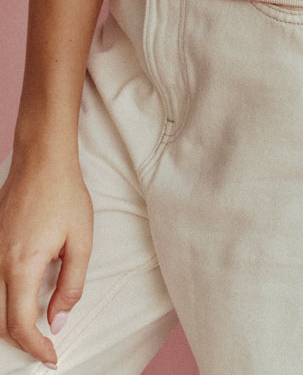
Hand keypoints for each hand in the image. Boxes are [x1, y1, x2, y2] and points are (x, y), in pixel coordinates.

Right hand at [0, 157, 92, 364]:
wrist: (42, 161)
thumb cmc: (64, 196)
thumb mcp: (80, 241)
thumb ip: (71, 285)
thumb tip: (57, 320)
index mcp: (22, 266)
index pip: (21, 324)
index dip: (36, 347)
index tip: (52, 356)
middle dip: (20, 342)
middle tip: (43, 348)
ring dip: (8, 325)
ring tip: (33, 331)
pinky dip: (1, 303)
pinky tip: (19, 302)